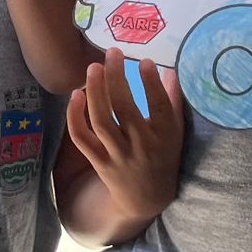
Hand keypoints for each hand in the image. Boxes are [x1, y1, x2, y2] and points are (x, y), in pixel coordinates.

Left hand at [66, 49, 183, 222]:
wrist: (147, 198)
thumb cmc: (163, 155)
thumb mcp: (175, 130)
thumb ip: (173, 99)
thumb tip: (170, 67)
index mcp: (165, 135)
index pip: (158, 105)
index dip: (151, 82)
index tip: (144, 60)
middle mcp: (142, 145)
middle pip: (125, 109)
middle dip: (117, 78)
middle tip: (112, 52)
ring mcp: (119, 155)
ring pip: (101, 121)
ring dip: (95, 92)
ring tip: (93, 67)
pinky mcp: (100, 162)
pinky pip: (83, 138)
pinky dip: (75, 117)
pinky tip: (76, 95)